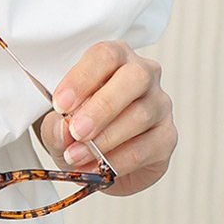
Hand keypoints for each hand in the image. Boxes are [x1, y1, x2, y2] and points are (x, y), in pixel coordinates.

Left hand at [36, 40, 176, 199]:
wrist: (98, 164)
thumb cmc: (79, 131)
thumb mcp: (58, 126)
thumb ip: (56, 126)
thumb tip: (64, 131)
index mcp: (115, 60)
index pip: (106, 55)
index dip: (82, 78)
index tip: (60, 104)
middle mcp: (143, 75)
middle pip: (135, 77)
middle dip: (102, 106)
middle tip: (76, 131)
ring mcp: (159, 105)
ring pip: (141, 115)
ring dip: (105, 139)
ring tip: (76, 156)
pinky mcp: (167, 137)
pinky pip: (145, 148)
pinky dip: (117, 161)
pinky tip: (96, 168)